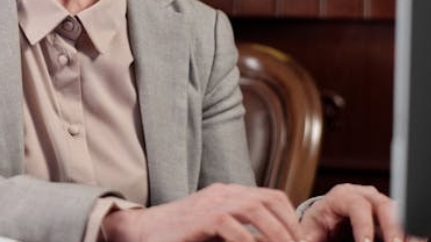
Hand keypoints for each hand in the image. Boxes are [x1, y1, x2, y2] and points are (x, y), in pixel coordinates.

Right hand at [101, 183, 302, 241]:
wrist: (139, 231)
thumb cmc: (178, 235)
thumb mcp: (215, 229)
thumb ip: (240, 231)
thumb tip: (270, 240)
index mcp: (228, 193)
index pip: (271, 196)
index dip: (291, 219)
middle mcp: (222, 193)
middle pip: (269, 200)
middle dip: (290, 229)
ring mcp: (211, 203)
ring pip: (256, 210)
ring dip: (276, 235)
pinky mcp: (200, 218)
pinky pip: (232, 227)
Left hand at [299, 184, 418, 241]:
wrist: (331, 219)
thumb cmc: (320, 224)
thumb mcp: (311, 228)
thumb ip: (308, 237)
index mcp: (343, 196)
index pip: (356, 206)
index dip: (363, 226)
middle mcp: (367, 196)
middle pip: (385, 206)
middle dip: (393, 228)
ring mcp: (383, 205)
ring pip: (402, 213)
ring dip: (409, 232)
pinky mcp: (396, 217)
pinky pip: (410, 222)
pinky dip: (414, 234)